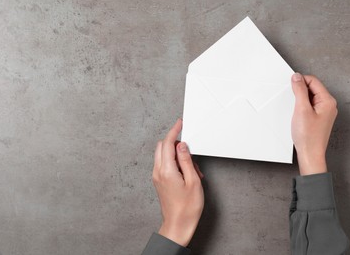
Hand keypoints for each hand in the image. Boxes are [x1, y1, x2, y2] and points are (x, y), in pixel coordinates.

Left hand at [152, 119, 203, 246]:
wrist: (178, 225)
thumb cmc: (187, 208)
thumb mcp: (193, 181)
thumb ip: (186, 161)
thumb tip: (182, 145)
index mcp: (167, 170)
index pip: (168, 143)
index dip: (174, 130)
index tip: (179, 123)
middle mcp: (158, 172)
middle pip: (162, 146)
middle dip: (175, 142)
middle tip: (190, 150)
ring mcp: (156, 176)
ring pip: (162, 154)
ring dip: (175, 154)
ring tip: (192, 168)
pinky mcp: (158, 181)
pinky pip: (163, 164)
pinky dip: (173, 162)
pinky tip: (186, 173)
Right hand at [291, 73, 337, 174]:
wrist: (309, 153)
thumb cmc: (308, 136)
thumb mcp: (301, 109)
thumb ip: (299, 91)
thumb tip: (297, 77)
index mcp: (327, 101)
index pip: (313, 81)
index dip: (300, 81)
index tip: (290, 84)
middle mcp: (328, 105)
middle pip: (312, 88)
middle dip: (300, 90)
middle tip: (292, 99)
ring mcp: (324, 112)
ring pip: (310, 97)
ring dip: (300, 99)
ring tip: (295, 109)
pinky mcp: (318, 118)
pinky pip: (309, 106)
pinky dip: (301, 106)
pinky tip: (297, 114)